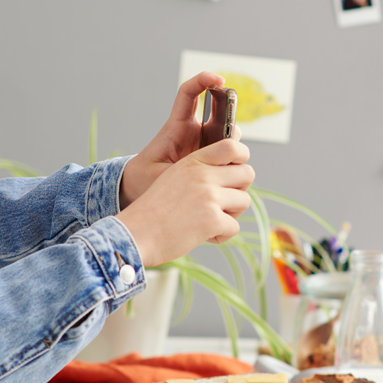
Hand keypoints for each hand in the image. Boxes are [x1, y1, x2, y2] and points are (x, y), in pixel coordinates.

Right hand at [117, 136, 253, 267]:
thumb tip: (232, 178)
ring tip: (208, 221)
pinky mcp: (212, 219)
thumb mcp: (173, 178)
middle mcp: (203, 175)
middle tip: (223, 204)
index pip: (232, 146)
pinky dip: (221, 235)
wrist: (136, 233)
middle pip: (247, 174)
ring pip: (244, 201)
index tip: (236, 172)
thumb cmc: (153, 211)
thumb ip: (199, 173)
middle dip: (239, 190)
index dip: (241, 158)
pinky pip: (234, 227)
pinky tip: (202, 235)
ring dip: (231, 215)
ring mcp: (209, 196)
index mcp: (193, 162)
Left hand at [119, 71, 224, 206]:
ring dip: (234, 144)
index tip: (219, 80)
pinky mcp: (213, 159)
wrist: (143, 187)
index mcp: (178, 126)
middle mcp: (195, 131)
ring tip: (227, 161)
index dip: (203, 81)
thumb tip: (210, 167)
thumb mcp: (161, 172)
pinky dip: (235, 162)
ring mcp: (206, 144)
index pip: (189, 94)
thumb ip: (182, 170)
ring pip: (229, 135)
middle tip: (230, 130)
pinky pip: (230, 155)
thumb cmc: (148, 176)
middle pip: (220, 114)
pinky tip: (232, 175)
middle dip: (230, 115)